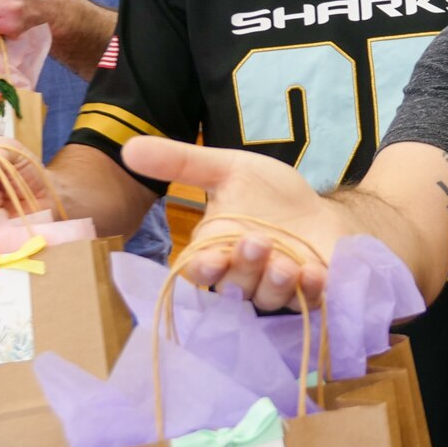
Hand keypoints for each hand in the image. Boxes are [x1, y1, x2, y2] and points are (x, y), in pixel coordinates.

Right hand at [121, 137, 345, 309]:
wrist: (318, 208)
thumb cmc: (269, 196)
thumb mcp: (229, 170)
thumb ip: (182, 163)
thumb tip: (128, 147)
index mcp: (217, 249)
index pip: (200, 269)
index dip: (205, 267)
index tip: (214, 257)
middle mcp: (244, 276)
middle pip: (235, 284)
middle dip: (246, 266)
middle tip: (258, 241)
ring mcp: (278, 288)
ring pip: (267, 297)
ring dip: (276, 282)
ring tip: (287, 264)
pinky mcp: (313, 294)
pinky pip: (309, 300)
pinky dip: (312, 289)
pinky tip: (315, 272)